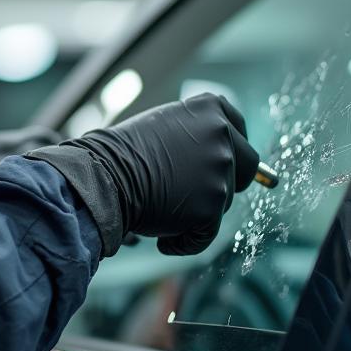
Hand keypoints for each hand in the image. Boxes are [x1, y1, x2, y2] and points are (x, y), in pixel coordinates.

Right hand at [28, 94, 258, 256]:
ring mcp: (219, 170)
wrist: (103, 176)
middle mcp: (222, 135)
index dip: (231, 147)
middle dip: (228, 181)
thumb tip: (224, 153)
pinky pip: (206, 234)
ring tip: (160, 210)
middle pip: (247, 166)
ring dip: (197, 211)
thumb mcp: (165, 127)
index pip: (238, 126)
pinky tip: (163, 239)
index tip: (221, 159)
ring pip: (222, 202)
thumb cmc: (123, 155)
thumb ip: (196, 134)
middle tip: (196, 192)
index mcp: (210, 109)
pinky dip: (185, 241)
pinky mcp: (212, 206)